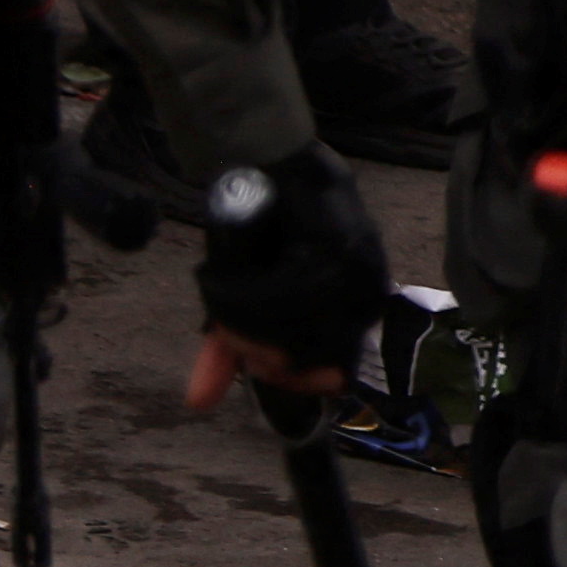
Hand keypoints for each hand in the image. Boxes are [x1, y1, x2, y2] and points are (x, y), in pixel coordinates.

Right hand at [181, 147, 390, 404]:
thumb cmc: (261, 230)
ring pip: (289, 335)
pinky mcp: (336, 246)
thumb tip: (197, 403)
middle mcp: (369, 291)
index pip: (333, 372)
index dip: (288, 378)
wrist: (262, 163)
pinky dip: (238, 298)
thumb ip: (231, 348)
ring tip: (220, 292)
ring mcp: (358, 269)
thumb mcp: (245, 299)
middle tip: (226, 327)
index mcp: (358, 306)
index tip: (256, 366)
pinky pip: (278, 301)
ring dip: (239, 324)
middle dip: (255, 352)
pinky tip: (222, 277)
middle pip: (307, 360)